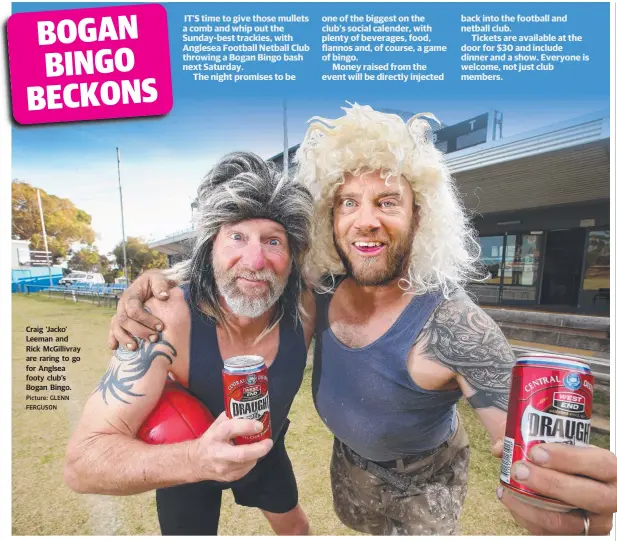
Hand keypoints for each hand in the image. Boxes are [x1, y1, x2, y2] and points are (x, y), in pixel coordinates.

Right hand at [108, 270, 174, 349]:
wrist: (150, 282)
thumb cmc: (155, 282)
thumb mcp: (159, 278)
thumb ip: (161, 285)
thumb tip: (164, 296)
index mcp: (131, 295)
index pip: (134, 310)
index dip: (146, 319)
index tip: (160, 327)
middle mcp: (122, 305)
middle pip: (124, 321)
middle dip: (138, 331)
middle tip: (153, 338)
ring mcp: (120, 313)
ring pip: (116, 327)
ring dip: (124, 338)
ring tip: (135, 348)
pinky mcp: (119, 320)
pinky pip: (112, 330)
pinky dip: (113, 339)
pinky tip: (115, 348)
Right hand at [190, 412, 273, 482]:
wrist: (195, 462)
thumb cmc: (210, 440)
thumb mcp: (217, 424)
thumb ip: (231, 417)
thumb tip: (249, 410)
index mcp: (216, 436)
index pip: (230, 429)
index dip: (247, 426)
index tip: (259, 425)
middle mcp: (219, 453)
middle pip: (241, 454)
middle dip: (259, 449)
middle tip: (268, 442)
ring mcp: (223, 468)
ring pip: (247, 464)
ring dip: (257, 454)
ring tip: (262, 446)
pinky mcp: (228, 478)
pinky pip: (246, 470)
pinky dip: (252, 461)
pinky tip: (252, 455)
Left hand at [497, 443, 616, 534]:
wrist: (561, 475)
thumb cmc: (557, 456)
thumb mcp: (550, 442)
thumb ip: (525, 438)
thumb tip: (499, 448)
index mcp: (609, 469)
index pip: (599, 464)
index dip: (568, 459)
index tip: (535, 452)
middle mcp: (609, 498)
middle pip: (590, 496)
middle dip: (550, 483)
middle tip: (520, 470)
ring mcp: (594, 523)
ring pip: (564, 522)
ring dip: (531, 506)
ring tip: (506, 488)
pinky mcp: (575, 536)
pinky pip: (548, 533)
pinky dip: (525, 517)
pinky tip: (509, 499)